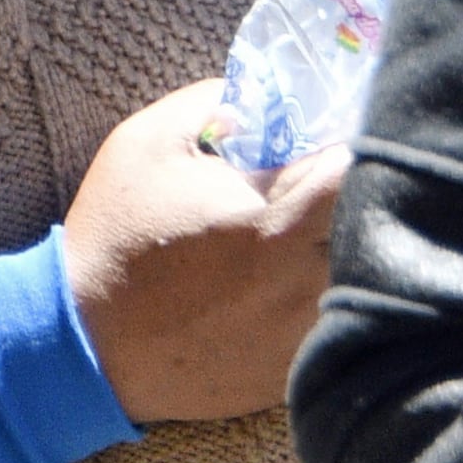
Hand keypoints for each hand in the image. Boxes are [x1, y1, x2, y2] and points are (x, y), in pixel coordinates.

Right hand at [60, 77, 348, 424]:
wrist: (89, 344)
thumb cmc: (115, 239)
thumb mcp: (146, 144)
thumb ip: (210, 102)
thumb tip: (261, 92)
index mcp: (273, 223)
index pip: (359, 174)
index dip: (360, 145)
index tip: (342, 133)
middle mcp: (301, 284)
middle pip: (373, 228)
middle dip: (361, 196)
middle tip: (330, 179)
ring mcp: (301, 334)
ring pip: (359, 280)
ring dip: (346, 248)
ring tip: (309, 230)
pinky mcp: (292, 370)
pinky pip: (333, 323)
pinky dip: (322, 297)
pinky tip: (280, 283)